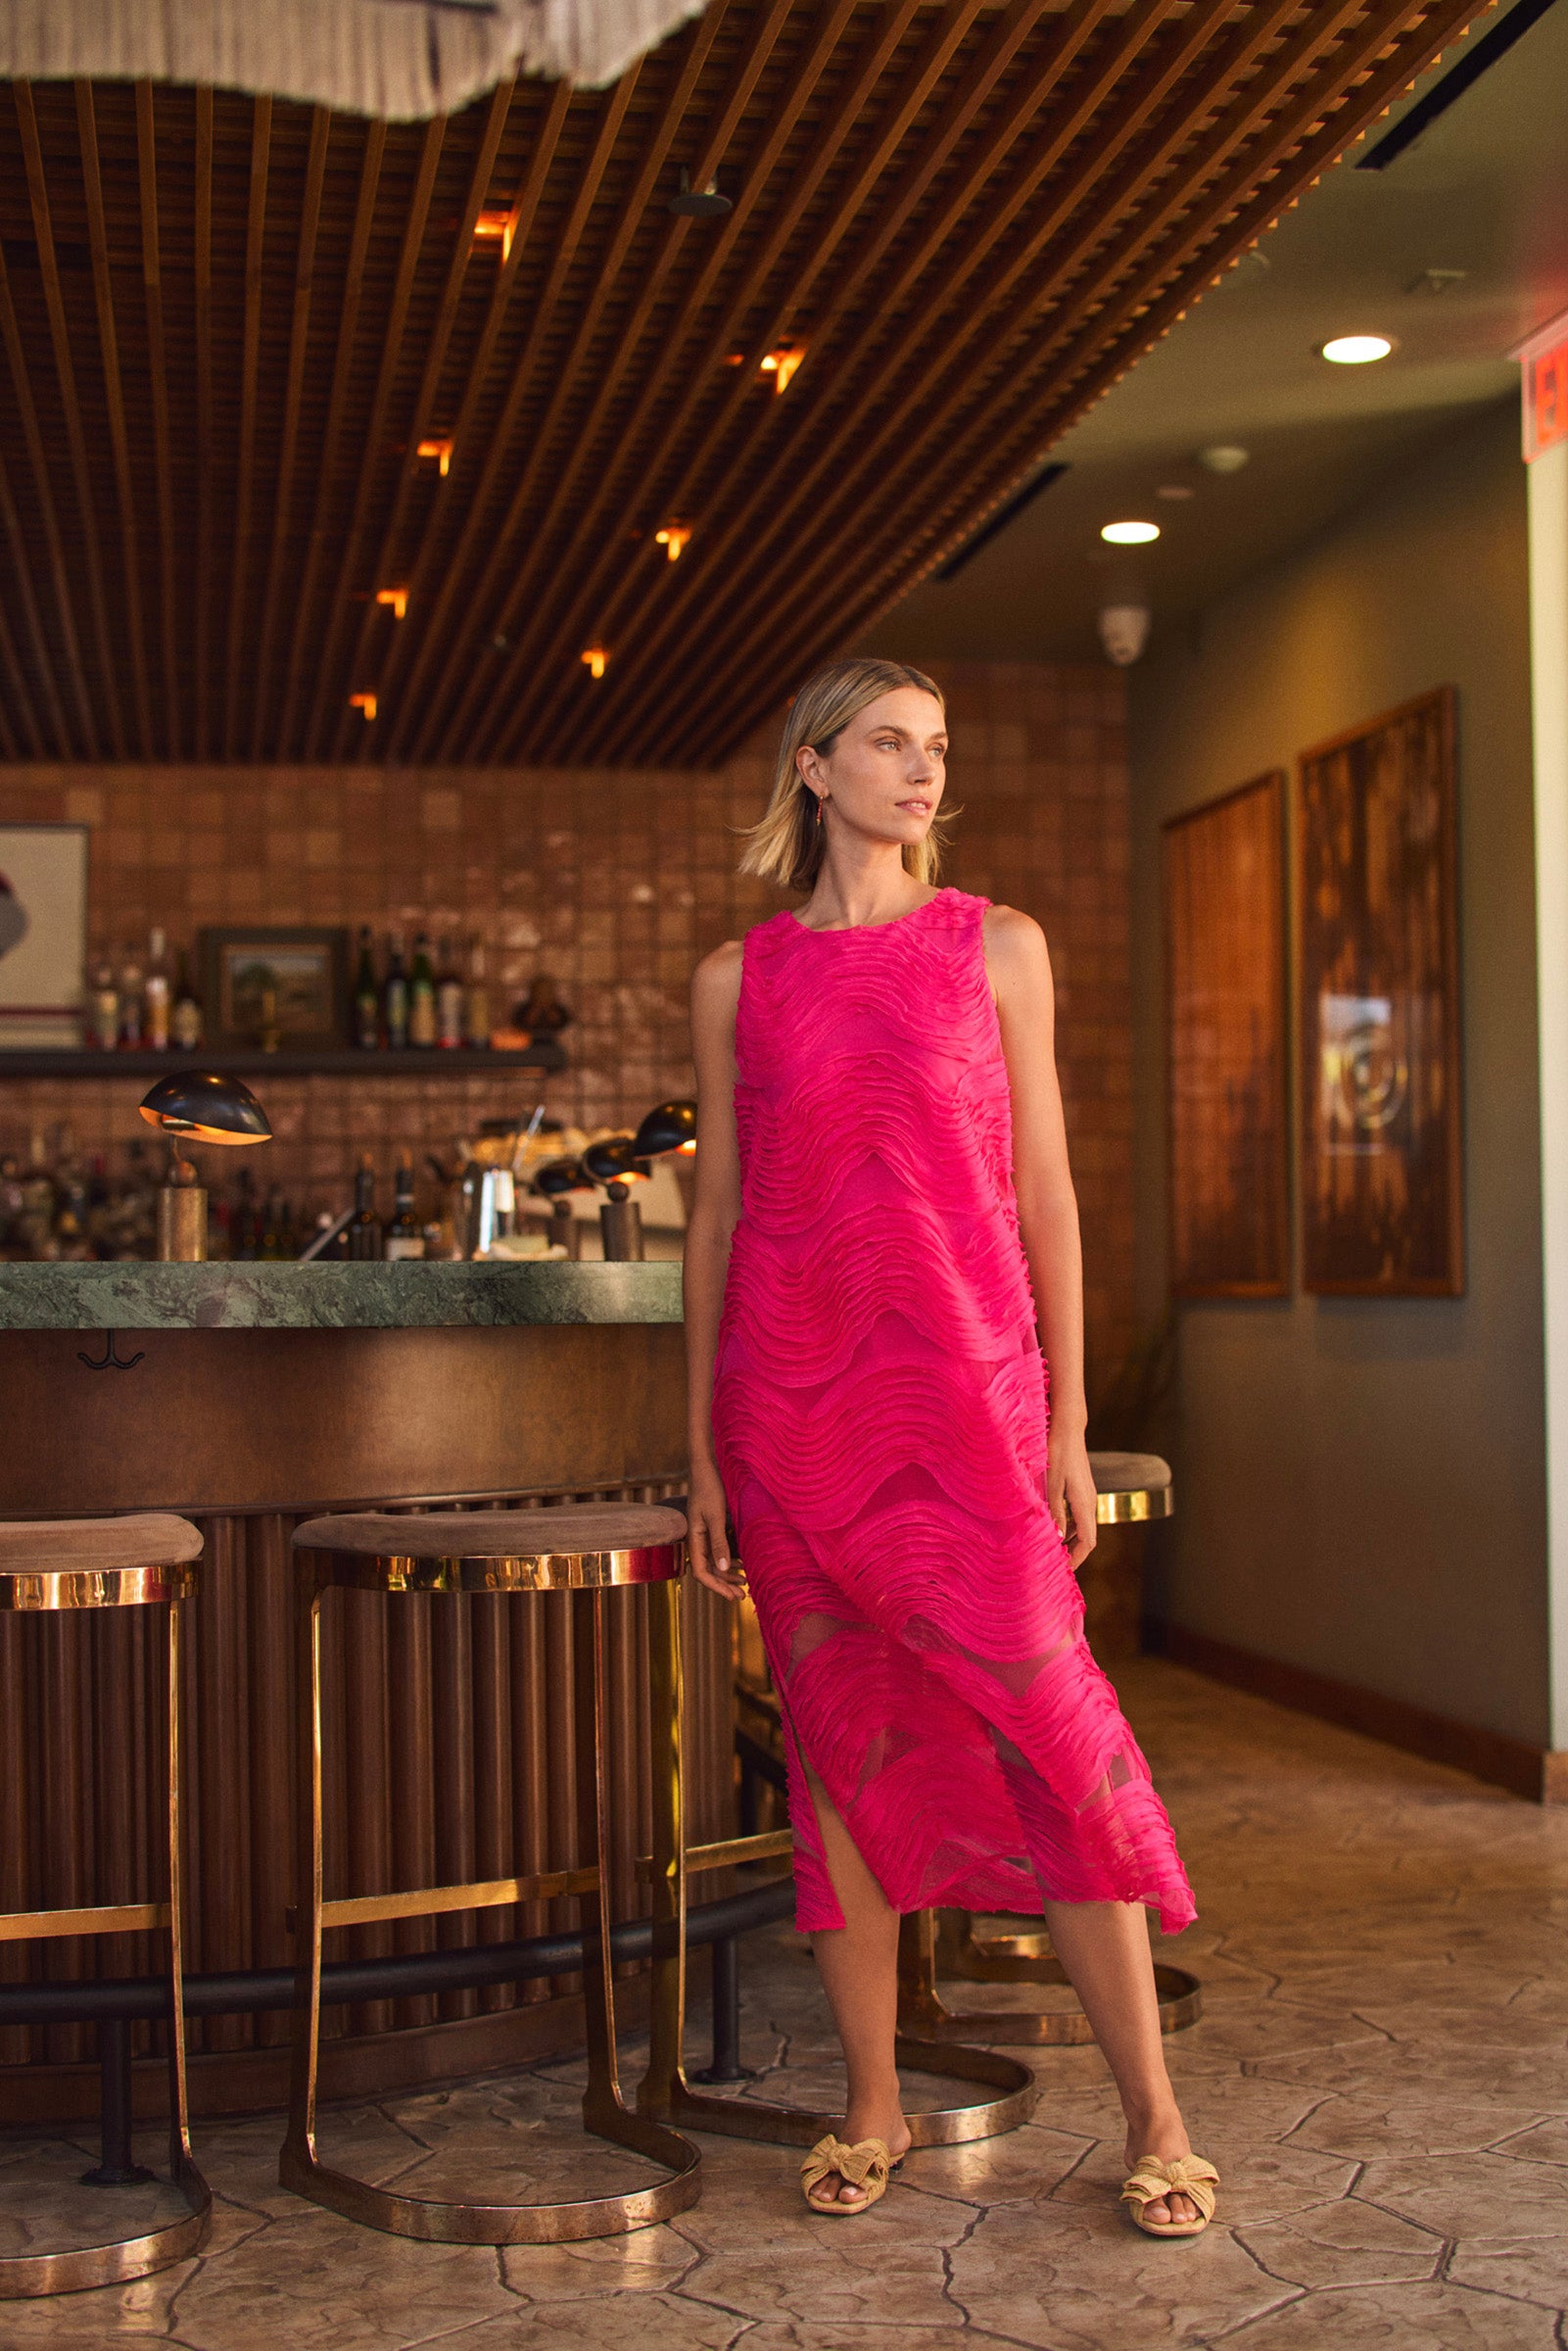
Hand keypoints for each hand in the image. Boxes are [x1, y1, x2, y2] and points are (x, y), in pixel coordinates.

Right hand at [687, 1460, 745, 1599]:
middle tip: (743, 1596)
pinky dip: (731, 1559)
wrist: (707, 1465)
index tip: (734, 1595)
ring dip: (729, 1573)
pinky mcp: (713, 1525)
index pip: (701, 1573)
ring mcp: (705, 1533)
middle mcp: (698, 1539)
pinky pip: (720, 1549)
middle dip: (725, 1584)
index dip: (717, 1587)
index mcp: (694, 1539)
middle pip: (709, 1571)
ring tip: (746, 1582)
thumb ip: (719, 1542)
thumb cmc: (710, 1487)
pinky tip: (744, 1562)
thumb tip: (724, 1568)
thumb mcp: (716, 1515)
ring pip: (715, 1561)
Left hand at [1047, 1428, 1097, 1570]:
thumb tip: (1059, 1539)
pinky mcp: (1083, 1489)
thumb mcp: (1051, 1485)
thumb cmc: (1057, 1454)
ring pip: (1084, 1527)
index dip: (1077, 1559)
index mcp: (1084, 1504)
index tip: (1064, 1571)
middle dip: (1074, 1554)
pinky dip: (1071, 1527)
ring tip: (1054, 1550)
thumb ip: (1055, 1513)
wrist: (1068, 1428)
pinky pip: (1080, 1515)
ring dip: (1072, 1541)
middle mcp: (1090, 1502)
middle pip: (1088, 1537)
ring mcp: (1088, 1495)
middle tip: (1057, 1565)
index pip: (1088, 1542)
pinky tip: (1055, 1528)